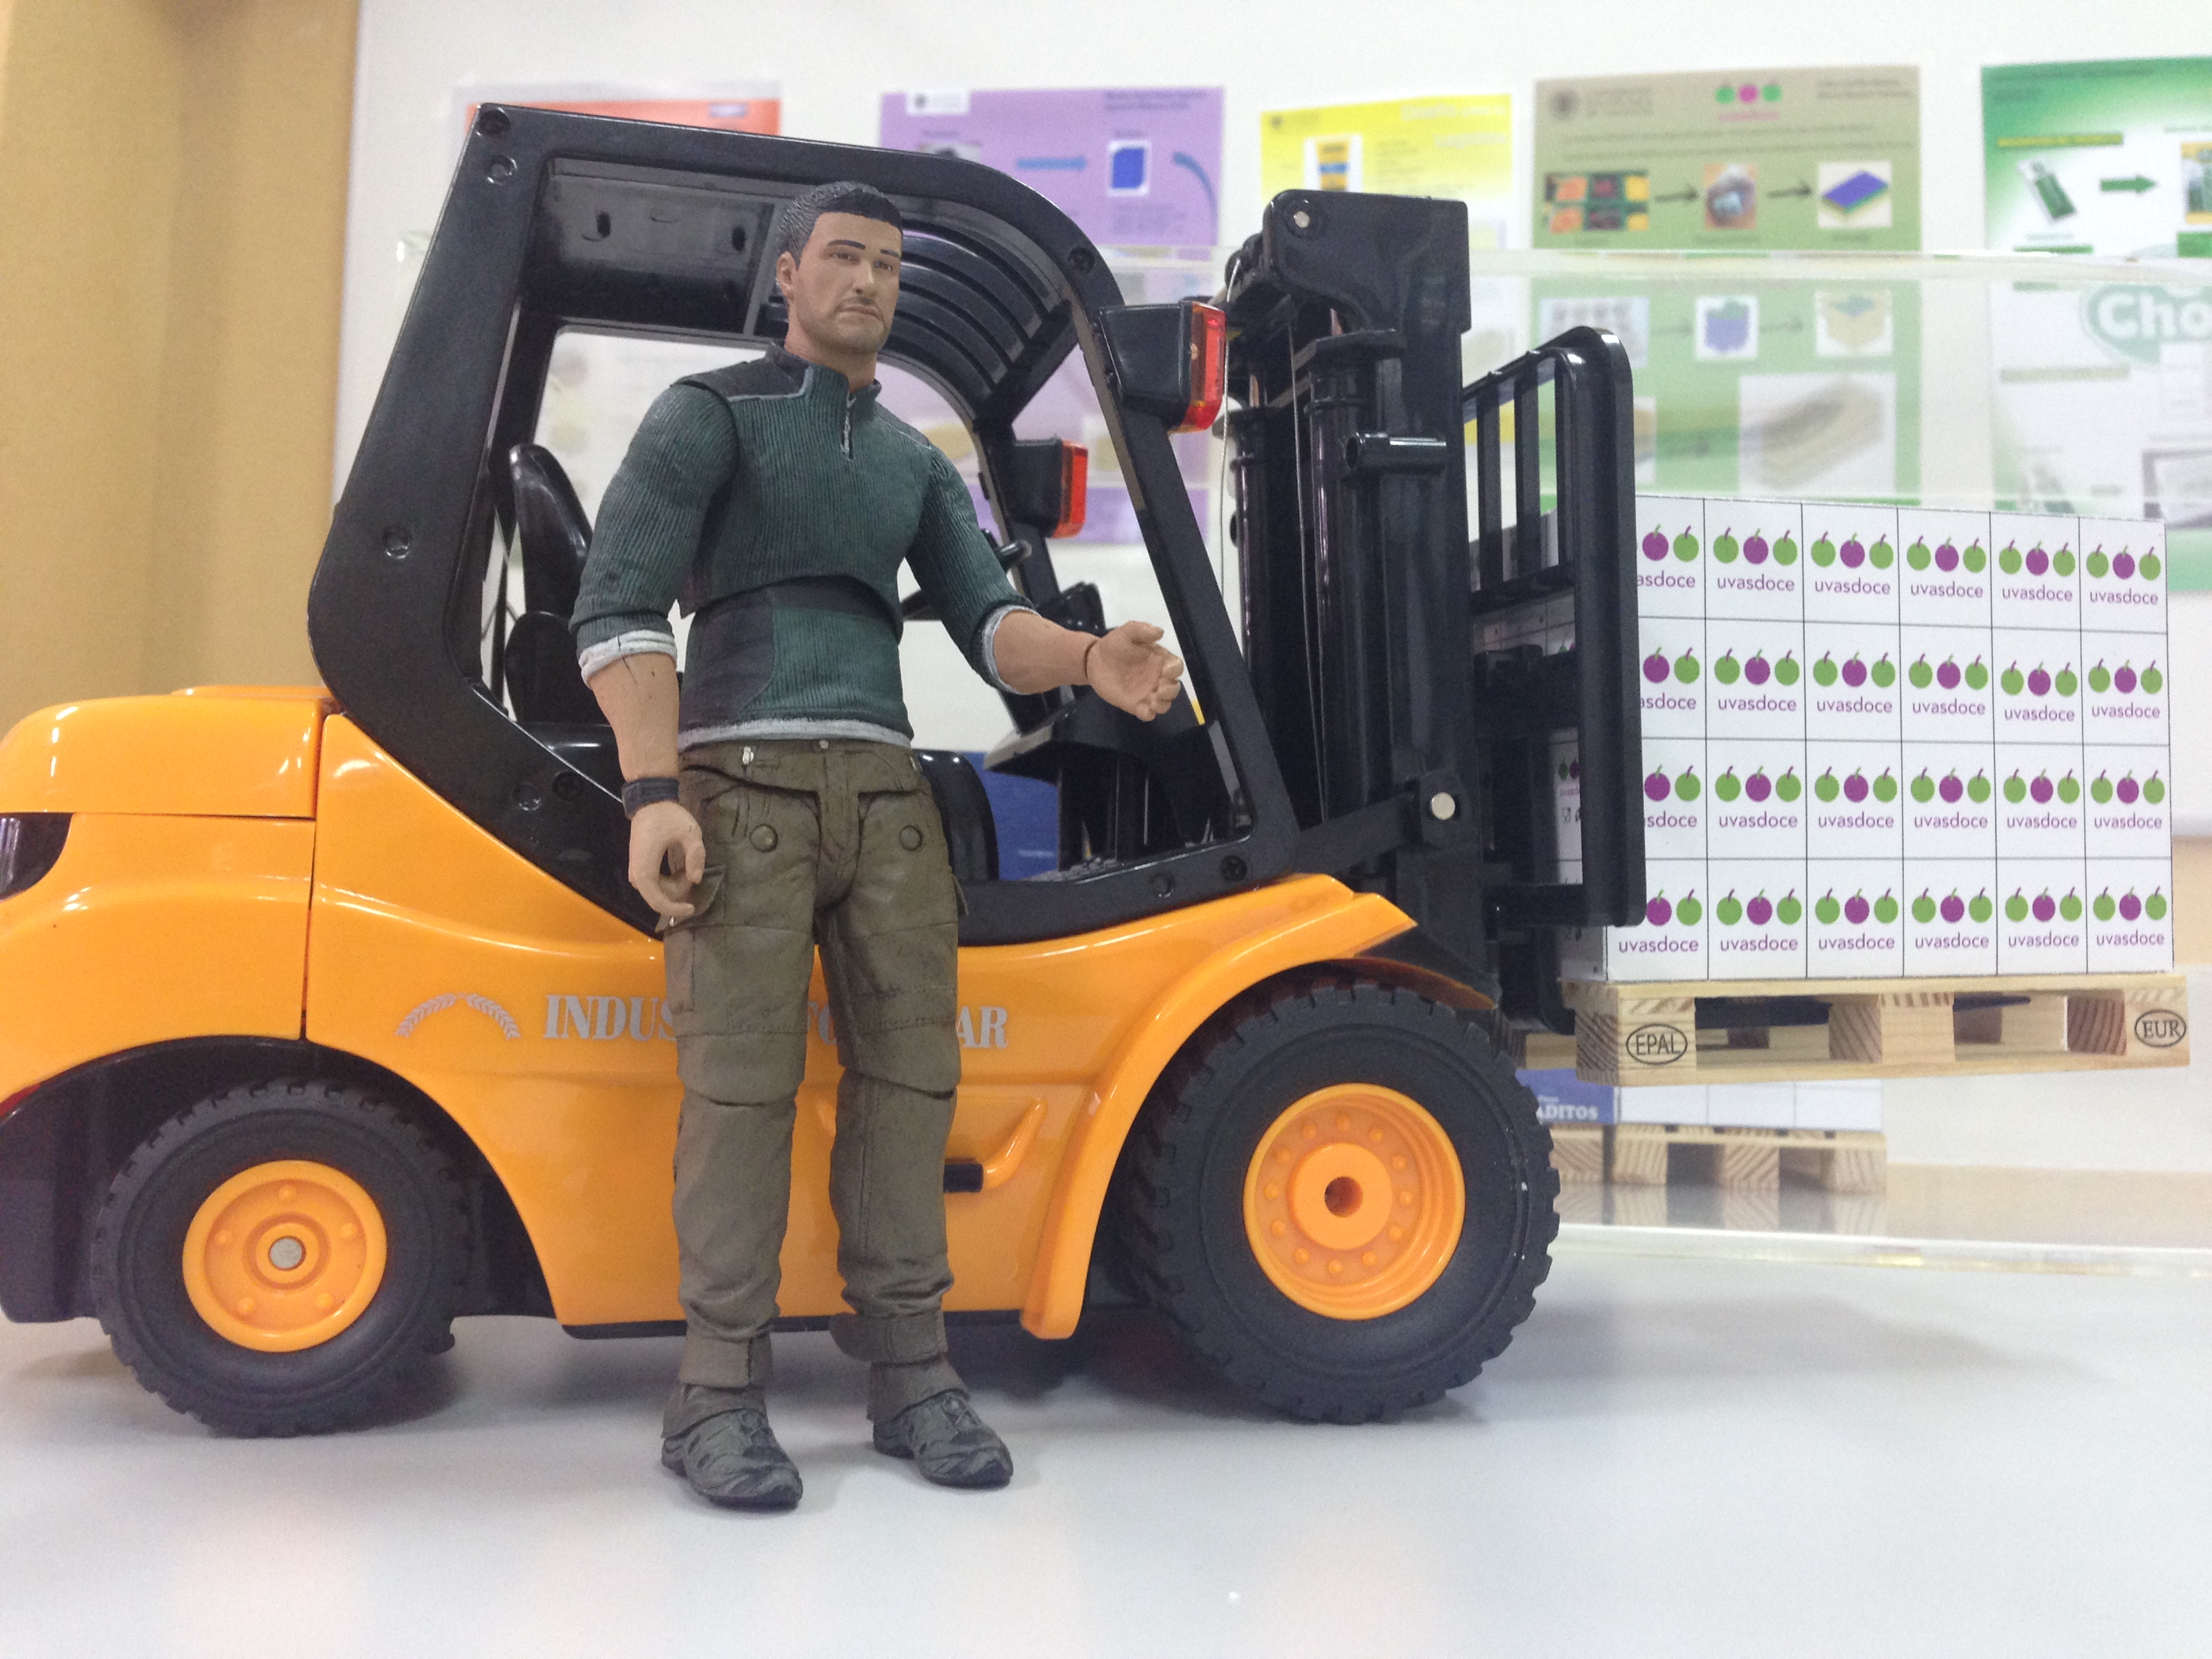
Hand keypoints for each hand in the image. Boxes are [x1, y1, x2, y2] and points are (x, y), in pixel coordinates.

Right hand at [629, 799, 705, 920]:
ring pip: (658, 893)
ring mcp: (636, 873)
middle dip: (679, 892)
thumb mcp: (690, 832)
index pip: (659, 902)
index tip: (693, 908)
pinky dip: (670, 882)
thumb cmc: (668, 816)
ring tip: (687, 866)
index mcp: (646, 870)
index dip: (676, 909)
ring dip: (675, 886)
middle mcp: (636, 876)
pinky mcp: (639, 869)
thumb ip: (695, 855)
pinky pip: (655, 885)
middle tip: (691, 870)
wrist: (649, 802)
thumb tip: (697, 879)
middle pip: (660, 898)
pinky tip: (680, 869)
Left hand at [1085, 621, 1183, 720]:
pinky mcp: (1136, 705)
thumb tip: (1160, 632)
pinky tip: (1141, 709)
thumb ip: (1141, 630)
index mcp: (1161, 660)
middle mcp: (1159, 678)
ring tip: (1152, 701)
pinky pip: (1148, 714)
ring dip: (1162, 704)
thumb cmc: (1114, 645)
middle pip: (1174, 688)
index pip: (1176, 666)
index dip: (1174, 670)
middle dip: (1171, 691)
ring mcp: (1148, 693)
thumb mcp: (1126, 633)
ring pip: (1164, 703)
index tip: (1165, 671)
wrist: (1094, 661)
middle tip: (1159, 689)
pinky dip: (1148, 714)